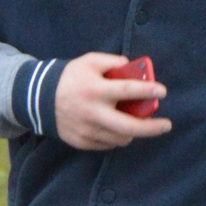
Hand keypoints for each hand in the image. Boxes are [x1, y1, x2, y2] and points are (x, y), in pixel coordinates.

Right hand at [53, 51, 169, 149]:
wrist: (39, 98)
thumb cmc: (70, 77)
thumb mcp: (89, 62)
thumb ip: (112, 62)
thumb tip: (135, 69)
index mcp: (94, 90)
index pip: (127, 90)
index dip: (147, 90)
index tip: (163, 91)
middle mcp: (92, 113)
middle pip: (129, 127)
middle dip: (152, 128)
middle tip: (167, 125)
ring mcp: (87, 130)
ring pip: (121, 138)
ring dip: (134, 132)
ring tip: (138, 123)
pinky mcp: (82, 142)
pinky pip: (108, 144)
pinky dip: (118, 137)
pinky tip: (119, 128)